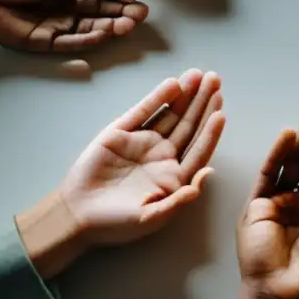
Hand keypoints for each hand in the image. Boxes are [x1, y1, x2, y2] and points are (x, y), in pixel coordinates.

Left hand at [0, 0, 147, 52]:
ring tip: (127, 24)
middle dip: (120, 16)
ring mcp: (59, 30)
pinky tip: (104, 34)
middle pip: (99, 17)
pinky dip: (88, 40)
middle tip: (140, 15)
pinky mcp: (47, 44)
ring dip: (109, 28)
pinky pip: (71, 43)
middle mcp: (68, 14)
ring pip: (90, 31)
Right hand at [59, 70, 223, 246]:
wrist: (76, 217)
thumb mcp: (151, 218)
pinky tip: (173, 84)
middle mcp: (162, 156)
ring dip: (185, 95)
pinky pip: (144, 111)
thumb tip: (208, 175)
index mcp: (174, 176)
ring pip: (170, 114)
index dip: (210, 131)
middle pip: (188, 125)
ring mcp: (142, 142)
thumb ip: (179, 200)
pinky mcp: (121, 132)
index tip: (221, 113)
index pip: (198, 149)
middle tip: (215, 80)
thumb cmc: (116, 224)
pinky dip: (158, 97)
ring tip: (200, 75)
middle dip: (202, 103)